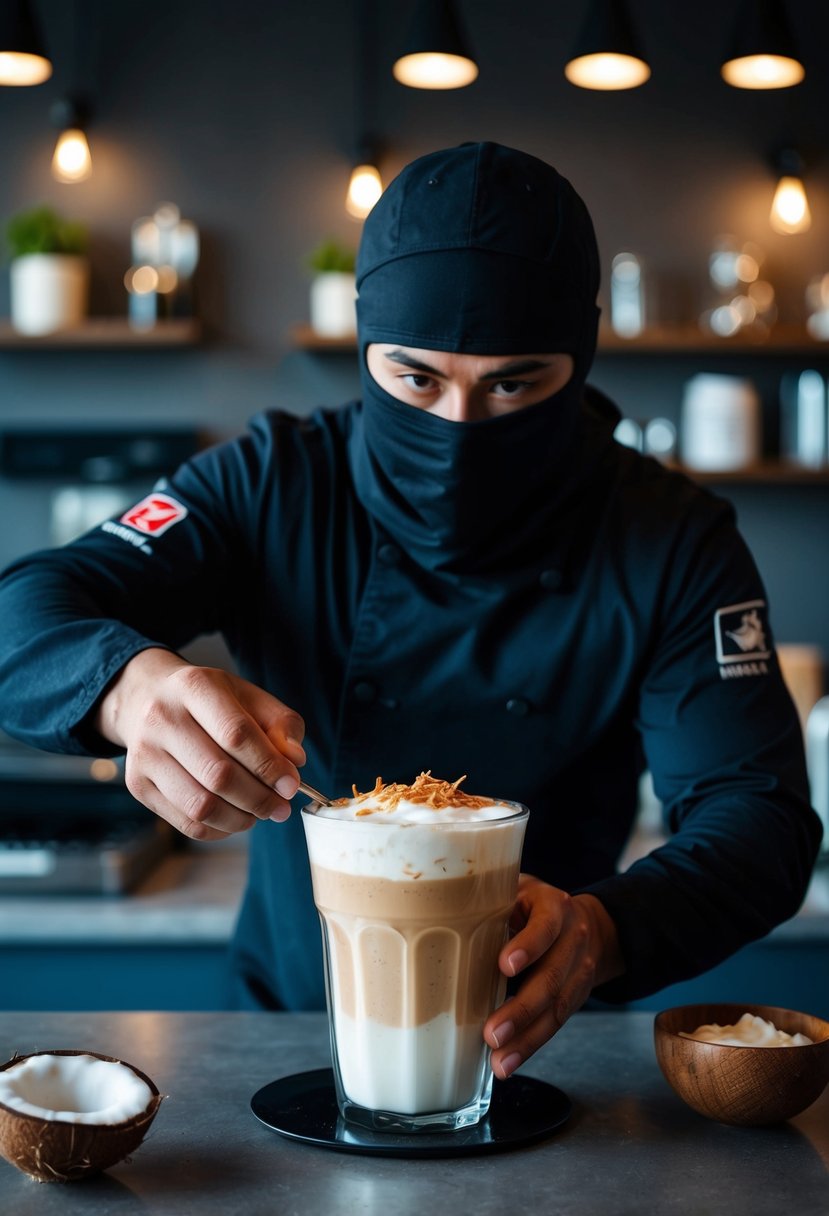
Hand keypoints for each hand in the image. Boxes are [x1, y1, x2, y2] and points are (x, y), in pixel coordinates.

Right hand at [95, 647, 305, 840]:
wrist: (146, 699)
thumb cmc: (208, 701)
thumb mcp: (248, 696)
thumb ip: (281, 724)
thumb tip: (295, 761)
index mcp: (193, 687)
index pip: (236, 734)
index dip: (269, 765)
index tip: (292, 785)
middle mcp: (161, 719)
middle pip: (218, 774)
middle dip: (259, 798)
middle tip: (281, 807)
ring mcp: (144, 754)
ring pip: (201, 805)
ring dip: (241, 818)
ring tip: (260, 813)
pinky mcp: (138, 784)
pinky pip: (186, 822)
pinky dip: (219, 829)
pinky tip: (235, 817)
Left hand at [483, 875, 623, 1078]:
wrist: (589, 925)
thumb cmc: (534, 907)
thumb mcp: (517, 891)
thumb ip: (490, 901)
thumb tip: (437, 910)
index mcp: (554, 907)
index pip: (545, 926)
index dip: (528, 946)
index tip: (504, 966)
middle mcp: (573, 939)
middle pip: (552, 977)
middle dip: (522, 1010)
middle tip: (491, 1034)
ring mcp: (579, 971)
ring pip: (556, 1009)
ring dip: (526, 1039)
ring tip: (499, 1062)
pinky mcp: (577, 998)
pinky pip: (555, 1024)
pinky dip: (531, 1045)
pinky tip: (509, 1061)